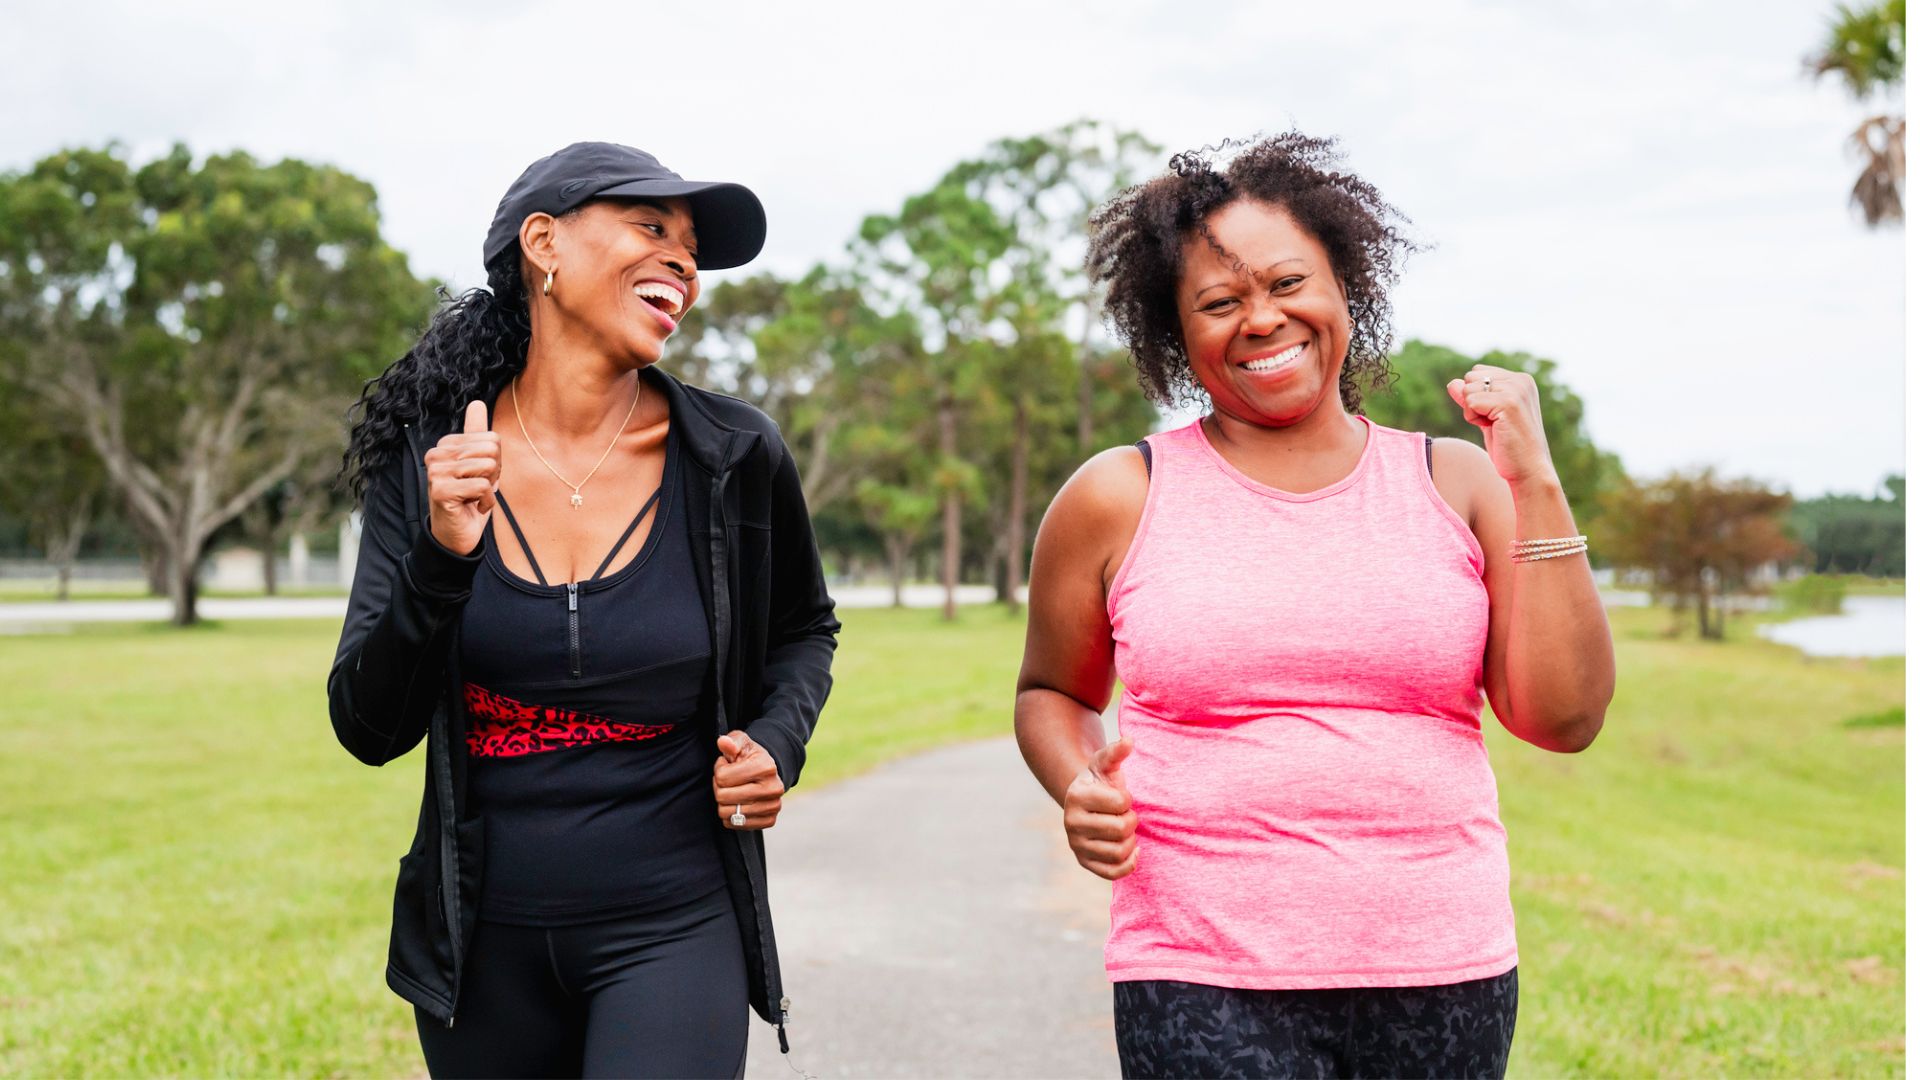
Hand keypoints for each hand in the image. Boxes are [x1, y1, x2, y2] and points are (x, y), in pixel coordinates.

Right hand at [425, 400, 500, 555]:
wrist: (458, 535)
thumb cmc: (470, 499)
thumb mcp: (478, 465)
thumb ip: (476, 434)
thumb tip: (477, 403)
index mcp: (446, 445)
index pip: (492, 439)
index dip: (495, 463)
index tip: (480, 478)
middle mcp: (436, 455)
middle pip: (491, 449)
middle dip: (494, 473)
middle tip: (478, 489)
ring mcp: (436, 472)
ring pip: (487, 466)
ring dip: (489, 488)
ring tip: (474, 497)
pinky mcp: (441, 490)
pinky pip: (482, 486)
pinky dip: (487, 502)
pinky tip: (474, 508)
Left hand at [714, 731, 784, 830]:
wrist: (768, 773)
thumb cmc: (749, 756)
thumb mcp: (741, 742)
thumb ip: (731, 741)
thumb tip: (723, 742)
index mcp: (766, 767)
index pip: (722, 777)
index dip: (719, 770)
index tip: (727, 765)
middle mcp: (773, 788)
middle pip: (722, 796)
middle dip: (719, 787)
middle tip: (728, 781)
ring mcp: (773, 806)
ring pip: (726, 813)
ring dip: (724, 802)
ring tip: (733, 790)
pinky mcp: (770, 820)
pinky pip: (734, 824)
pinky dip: (731, 816)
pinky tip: (738, 803)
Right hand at [1063, 737, 1137, 879]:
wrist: (1087, 805)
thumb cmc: (1101, 782)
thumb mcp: (1105, 765)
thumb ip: (1116, 752)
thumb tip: (1129, 741)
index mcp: (1076, 795)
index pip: (1121, 802)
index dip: (1128, 799)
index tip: (1120, 796)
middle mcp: (1071, 822)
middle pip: (1122, 829)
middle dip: (1131, 820)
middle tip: (1125, 814)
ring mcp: (1076, 845)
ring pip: (1120, 851)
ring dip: (1131, 840)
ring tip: (1124, 829)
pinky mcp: (1085, 862)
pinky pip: (1114, 872)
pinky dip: (1129, 863)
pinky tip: (1132, 849)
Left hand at [1446, 365, 1557, 487]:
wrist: (1528, 469)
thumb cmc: (1507, 446)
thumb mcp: (1486, 416)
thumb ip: (1471, 397)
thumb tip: (1452, 383)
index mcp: (1520, 380)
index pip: (1476, 372)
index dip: (1476, 396)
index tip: (1495, 416)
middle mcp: (1520, 380)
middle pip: (1469, 378)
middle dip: (1472, 402)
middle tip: (1494, 423)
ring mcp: (1515, 390)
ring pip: (1467, 389)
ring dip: (1473, 412)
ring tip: (1495, 427)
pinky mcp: (1508, 403)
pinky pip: (1470, 402)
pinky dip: (1474, 419)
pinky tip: (1493, 430)